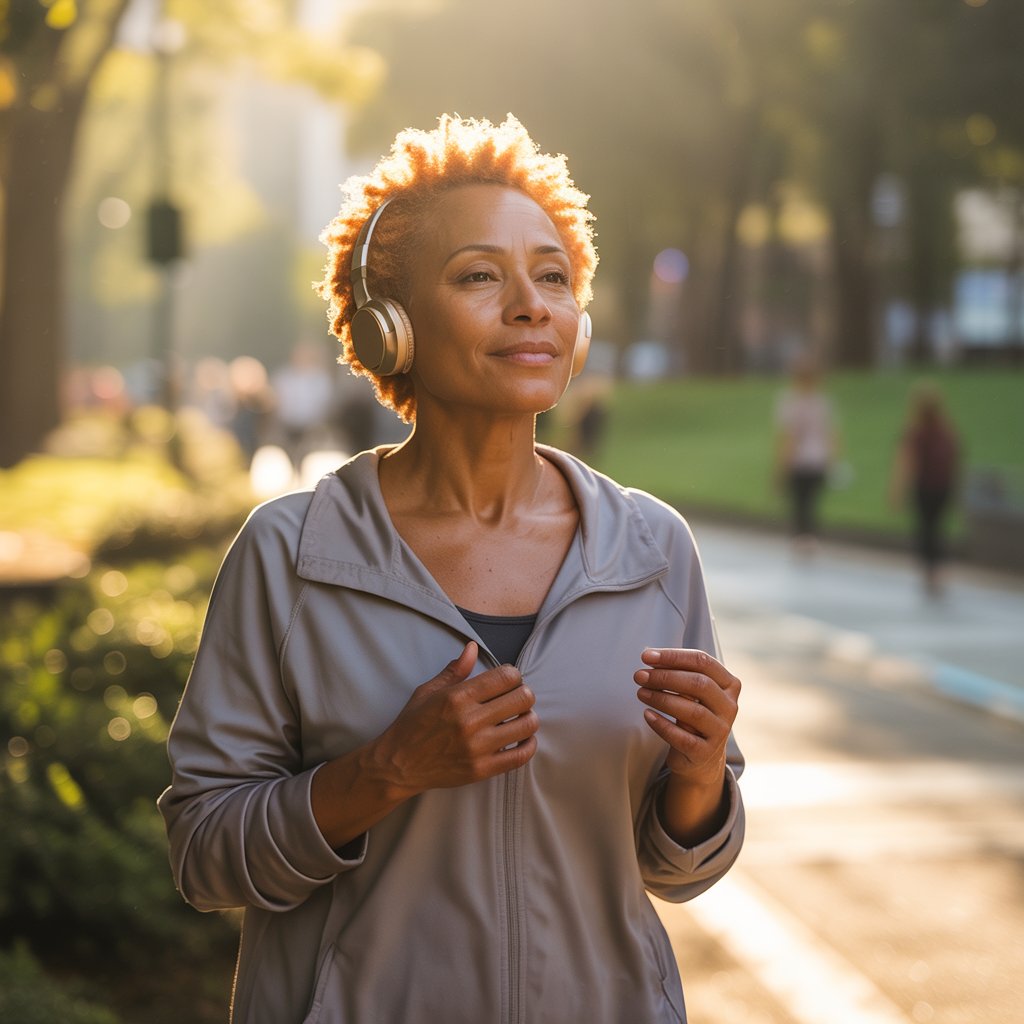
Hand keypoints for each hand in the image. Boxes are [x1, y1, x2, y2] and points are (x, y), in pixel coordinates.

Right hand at [375, 641, 538, 796]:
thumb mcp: (428, 691)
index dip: (513, 675)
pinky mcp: (482, 770)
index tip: (508, 680)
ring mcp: (477, 748)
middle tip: (516, 697)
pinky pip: (521, 756)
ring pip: (527, 725)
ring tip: (520, 716)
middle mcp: (469, 721)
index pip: (506, 676)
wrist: (397, 765)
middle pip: (522, 698)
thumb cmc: (412, 724)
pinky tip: (522, 737)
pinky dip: (529, 744)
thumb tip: (473, 647)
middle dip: (524, 693)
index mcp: (457, 697)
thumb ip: (455, 670)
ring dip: (528, 717)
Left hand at [634, 648, 739, 787]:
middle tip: (639, 676)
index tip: (646, 656)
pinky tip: (647, 714)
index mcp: (729, 684)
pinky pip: (682, 737)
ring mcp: (720, 731)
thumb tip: (649, 655)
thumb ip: (678, 673)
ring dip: (662, 699)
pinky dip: (662, 724)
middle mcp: (729, 707)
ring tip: (640, 693)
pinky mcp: (706, 752)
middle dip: (665, 677)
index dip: (673, 656)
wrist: (700, 756)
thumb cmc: (692, 713)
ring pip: (692, 711)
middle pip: (699, 684)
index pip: (703, 662)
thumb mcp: (691, 691)